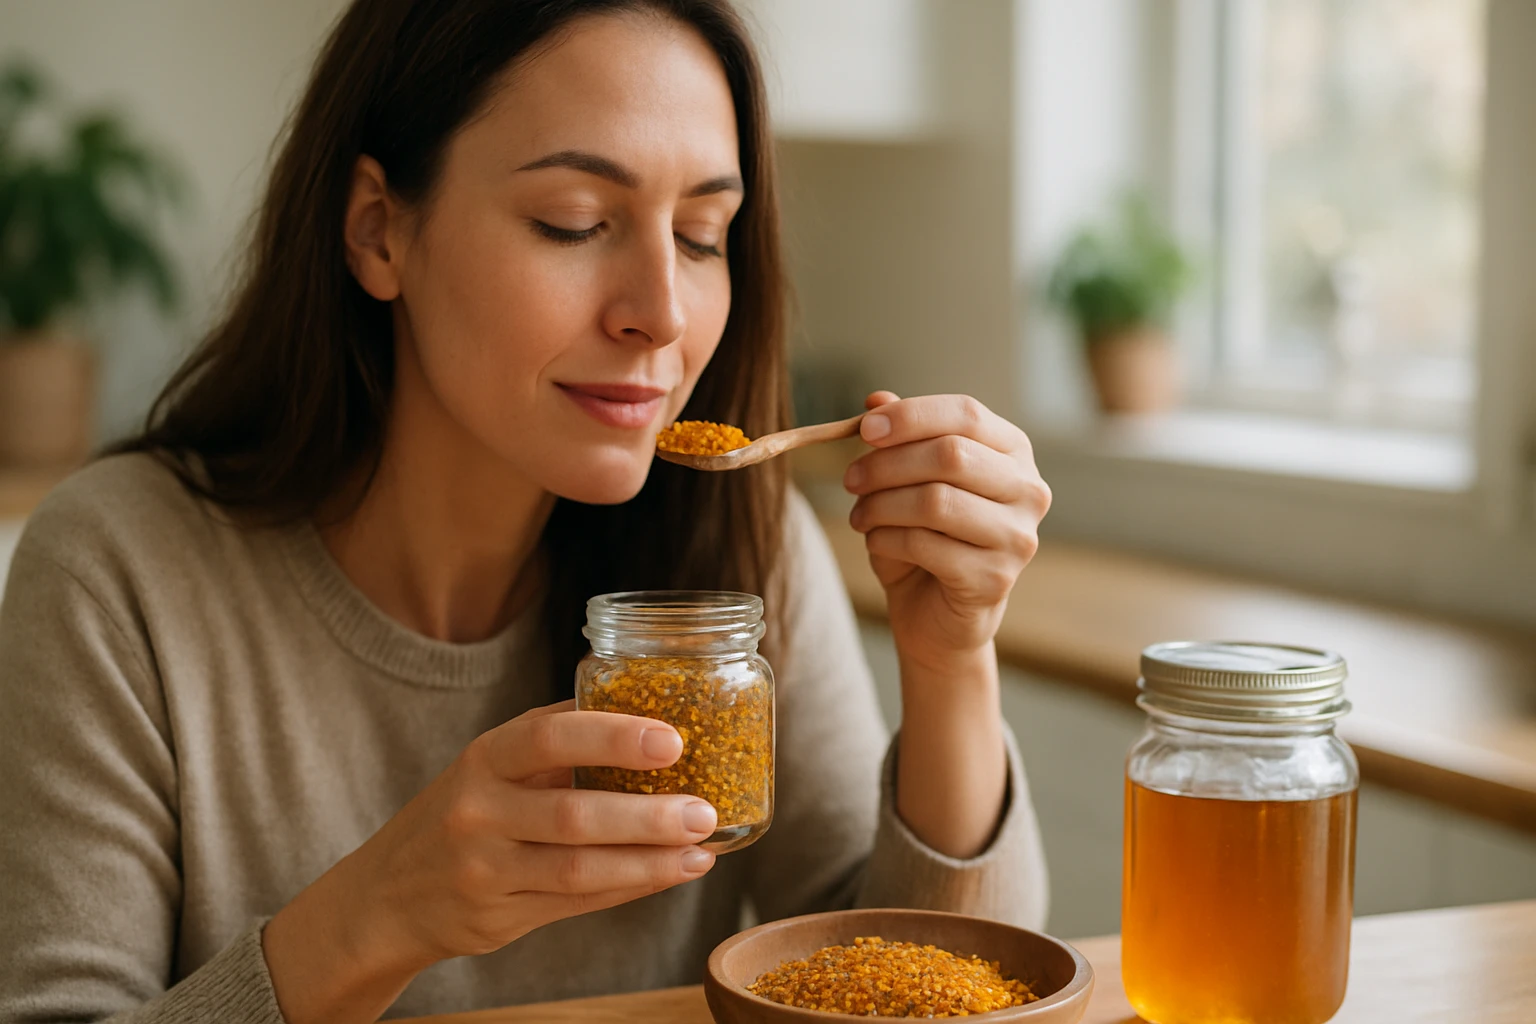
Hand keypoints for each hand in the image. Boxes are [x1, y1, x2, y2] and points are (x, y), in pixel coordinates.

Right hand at [263, 701, 717, 1023]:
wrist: (387, 895)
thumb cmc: (462, 812)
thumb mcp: (491, 764)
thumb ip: (554, 738)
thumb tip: (644, 708)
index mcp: (484, 759)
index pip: (547, 738)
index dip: (612, 737)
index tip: (671, 740)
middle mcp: (478, 812)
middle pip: (572, 814)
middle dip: (646, 815)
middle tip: (703, 810)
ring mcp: (486, 869)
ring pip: (580, 868)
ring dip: (649, 860)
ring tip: (701, 847)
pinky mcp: (500, 915)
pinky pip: (578, 901)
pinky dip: (630, 886)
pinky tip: (671, 872)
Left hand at [843, 392, 1049, 671]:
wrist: (936, 613)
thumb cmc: (927, 537)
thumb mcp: (909, 481)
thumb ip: (900, 439)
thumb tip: (876, 400)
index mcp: (1013, 452)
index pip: (966, 414)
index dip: (912, 416)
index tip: (865, 429)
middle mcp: (1028, 490)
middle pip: (951, 455)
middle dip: (887, 464)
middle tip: (850, 479)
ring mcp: (1017, 537)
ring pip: (936, 501)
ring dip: (882, 505)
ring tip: (859, 514)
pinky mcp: (995, 579)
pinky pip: (926, 545)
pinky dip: (887, 539)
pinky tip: (876, 542)